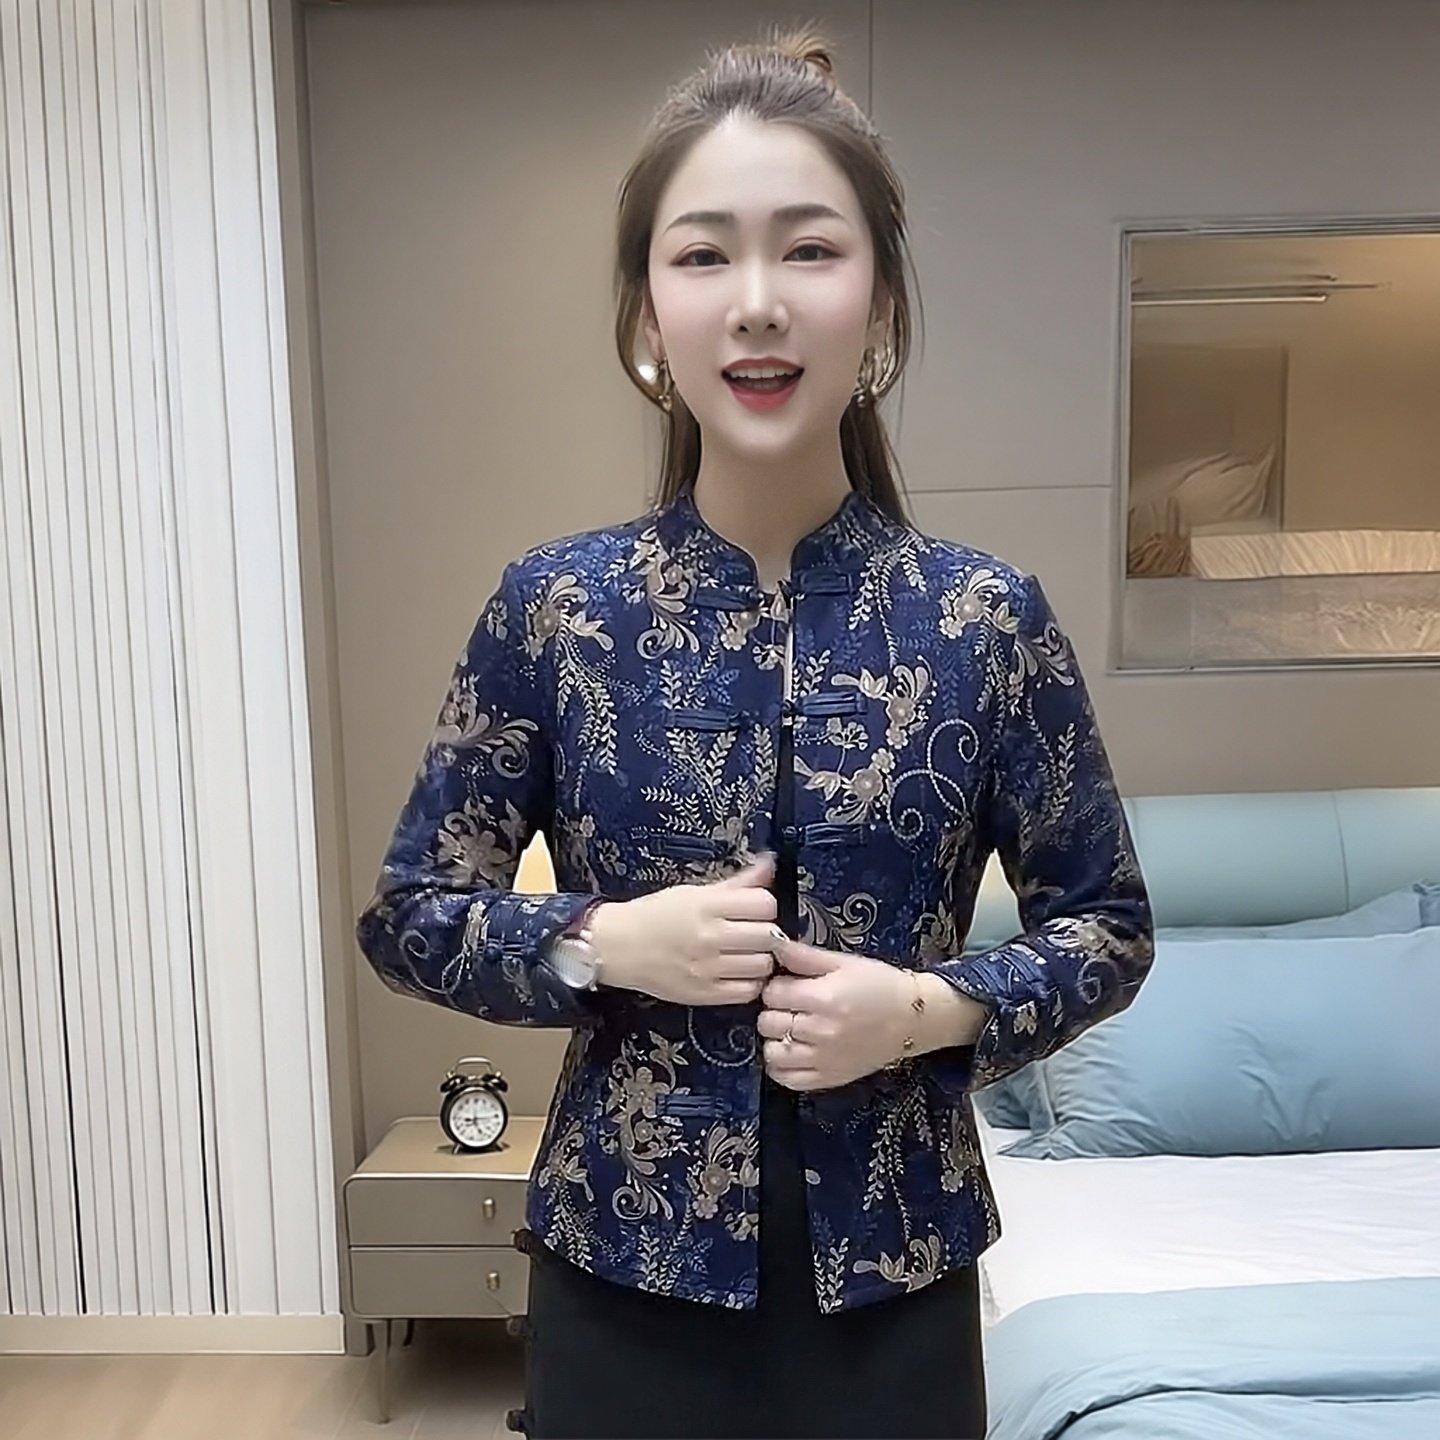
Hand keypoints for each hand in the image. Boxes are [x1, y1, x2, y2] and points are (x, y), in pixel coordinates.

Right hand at [588, 855, 779, 1006]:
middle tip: (753, 932)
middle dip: (766, 931)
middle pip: (769, 935)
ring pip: (763, 964)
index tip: (755, 909)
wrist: (618, 947)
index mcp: (706, 905)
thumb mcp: (694, 891)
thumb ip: (736, 882)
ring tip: (746, 953)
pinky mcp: (704, 994)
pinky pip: (748, 991)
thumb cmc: (656, 915)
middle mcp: (708, 937)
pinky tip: (739, 972)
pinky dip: (750, 982)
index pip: (764, 903)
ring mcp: (707, 969)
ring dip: (760, 958)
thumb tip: (770, 864)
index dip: (764, 905)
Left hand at [758, 941, 918, 1091]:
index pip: (772, 993)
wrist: (912, 1019)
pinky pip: (787, 1079)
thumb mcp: (844, 962)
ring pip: (773, 1052)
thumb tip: (771, 943)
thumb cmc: (879, 985)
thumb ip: (804, 956)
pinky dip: (781, 1066)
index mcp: (825, 998)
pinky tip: (791, 1052)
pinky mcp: (829, 1078)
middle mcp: (821, 1031)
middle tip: (792, 1006)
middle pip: (768, 1022)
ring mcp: (824, 1059)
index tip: (789, 985)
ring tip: (791, 1029)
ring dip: (776, 1039)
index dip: (777, 986)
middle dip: (775, 1010)